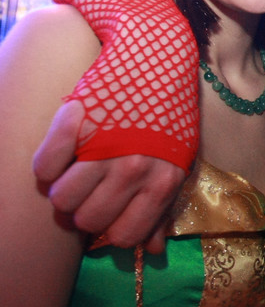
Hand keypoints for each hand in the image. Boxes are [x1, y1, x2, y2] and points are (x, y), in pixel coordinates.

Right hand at [33, 101, 184, 252]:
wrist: (155, 57)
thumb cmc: (169, 114)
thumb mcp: (178, 160)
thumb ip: (164, 207)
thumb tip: (151, 250)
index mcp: (162, 181)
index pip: (123, 235)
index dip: (110, 230)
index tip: (109, 214)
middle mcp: (133, 168)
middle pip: (88, 220)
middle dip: (85, 212)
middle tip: (91, 191)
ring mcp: (101, 147)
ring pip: (62, 200)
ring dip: (63, 192)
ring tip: (76, 173)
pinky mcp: (73, 123)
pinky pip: (43, 169)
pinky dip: (47, 167)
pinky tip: (63, 155)